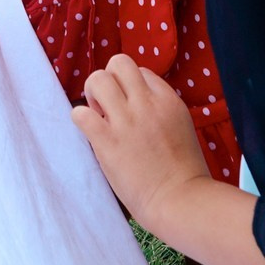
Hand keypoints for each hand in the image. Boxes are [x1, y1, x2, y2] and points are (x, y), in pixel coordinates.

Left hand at [72, 54, 213, 233]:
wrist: (180, 201)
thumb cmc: (184, 172)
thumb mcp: (181, 127)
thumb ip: (159, 110)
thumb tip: (132, 101)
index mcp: (169, 101)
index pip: (141, 71)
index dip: (131, 87)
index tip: (131, 108)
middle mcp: (147, 104)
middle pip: (118, 63)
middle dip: (109, 79)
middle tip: (108, 104)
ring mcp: (126, 122)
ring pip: (97, 79)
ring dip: (92, 94)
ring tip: (98, 115)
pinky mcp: (107, 142)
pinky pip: (80, 113)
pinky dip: (80, 119)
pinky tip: (91, 133)